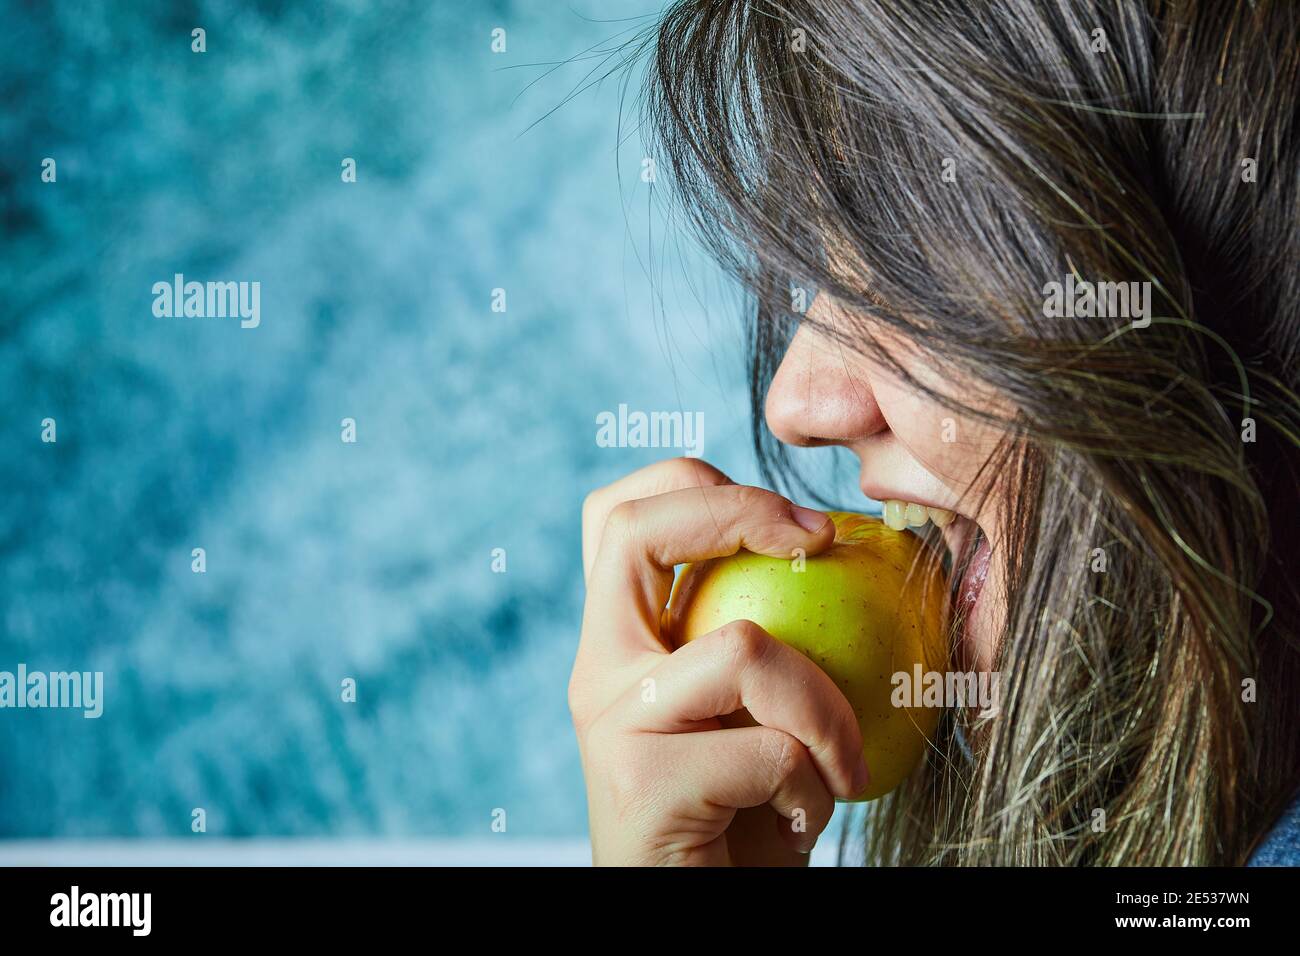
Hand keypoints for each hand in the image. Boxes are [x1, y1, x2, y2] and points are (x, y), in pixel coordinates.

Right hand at [569, 457, 868, 865]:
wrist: (702, 915)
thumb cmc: (743, 817)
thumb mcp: (751, 714)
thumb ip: (763, 644)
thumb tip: (846, 554)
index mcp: (616, 639)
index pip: (619, 515)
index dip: (699, 484)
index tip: (796, 524)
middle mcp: (596, 667)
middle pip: (635, 528)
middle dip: (742, 510)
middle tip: (820, 544)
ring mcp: (611, 719)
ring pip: (744, 647)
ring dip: (826, 710)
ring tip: (838, 765)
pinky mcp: (639, 782)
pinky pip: (773, 750)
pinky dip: (815, 786)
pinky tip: (799, 820)